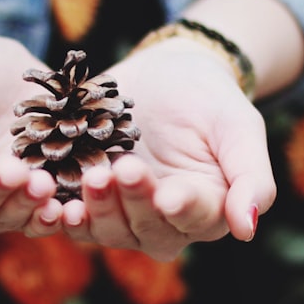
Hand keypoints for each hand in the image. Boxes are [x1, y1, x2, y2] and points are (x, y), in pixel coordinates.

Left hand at [61, 39, 276, 260]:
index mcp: (207, 211)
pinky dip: (59, 210)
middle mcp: (163, 223)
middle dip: (135, 201)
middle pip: (148, 229)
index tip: (170, 196)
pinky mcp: (85, 198)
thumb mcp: (240, 127)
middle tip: (124, 169)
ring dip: (97, 208)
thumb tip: (247, 228)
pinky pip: (70, 216)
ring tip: (93, 177)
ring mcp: (122, 214)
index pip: (195, 218)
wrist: (166, 73)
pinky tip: (51, 193)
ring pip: (108, 230)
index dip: (182, 208)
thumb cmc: (212, 100)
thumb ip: (252, 177)